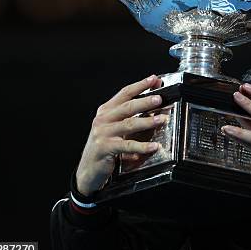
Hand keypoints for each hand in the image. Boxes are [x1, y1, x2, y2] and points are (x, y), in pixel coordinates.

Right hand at [76, 75, 166, 196]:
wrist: (88, 170)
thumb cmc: (106, 147)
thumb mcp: (116, 128)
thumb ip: (132, 116)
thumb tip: (156, 103)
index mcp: (106, 111)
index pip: (125, 93)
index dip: (140, 85)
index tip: (154, 79)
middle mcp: (103, 119)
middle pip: (127, 106)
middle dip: (145, 101)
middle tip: (160, 99)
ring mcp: (102, 133)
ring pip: (128, 124)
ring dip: (147, 121)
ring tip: (161, 119)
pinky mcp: (105, 148)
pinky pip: (127, 146)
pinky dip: (142, 146)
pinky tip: (154, 146)